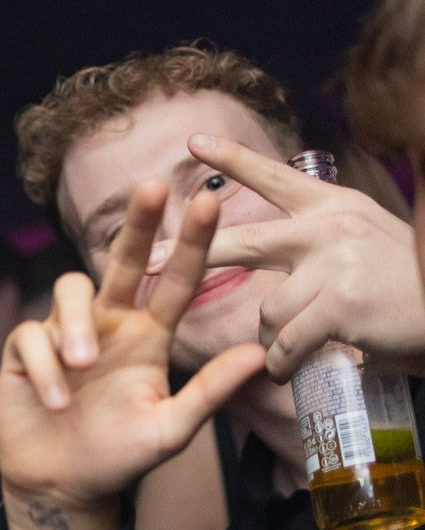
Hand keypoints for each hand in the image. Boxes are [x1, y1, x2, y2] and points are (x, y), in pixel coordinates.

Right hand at [0, 179, 264, 529]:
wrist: (62, 486)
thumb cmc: (118, 456)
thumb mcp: (170, 429)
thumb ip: (208, 392)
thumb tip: (258, 356)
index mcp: (149, 336)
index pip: (175, 281)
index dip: (191, 243)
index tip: (209, 203)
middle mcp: (109, 325)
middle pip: (122, 260)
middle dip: (137, 223)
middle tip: (152, 186)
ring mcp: (64, 334)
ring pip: (70, 291)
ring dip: (77, 323)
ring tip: (83, 364)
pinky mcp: (25, 351)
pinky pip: (33, 337)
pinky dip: (46, 368)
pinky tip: (57, 401)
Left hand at [147, 135, 424, 380]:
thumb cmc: (406, 289)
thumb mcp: (363, 245)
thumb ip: (318, 242)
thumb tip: (270, 259)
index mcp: (333, 207)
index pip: (274, 178)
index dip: (232, 160)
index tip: (192, 142)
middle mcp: (329, 228)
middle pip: (240, 242)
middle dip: (190, 255)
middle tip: (149, 262)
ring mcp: (335, 263)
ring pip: (265, 311)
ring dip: (274, 338)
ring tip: (300, 347)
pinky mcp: (339, 303)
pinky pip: (284, 342)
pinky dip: (281, 363)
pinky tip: (291, 368)